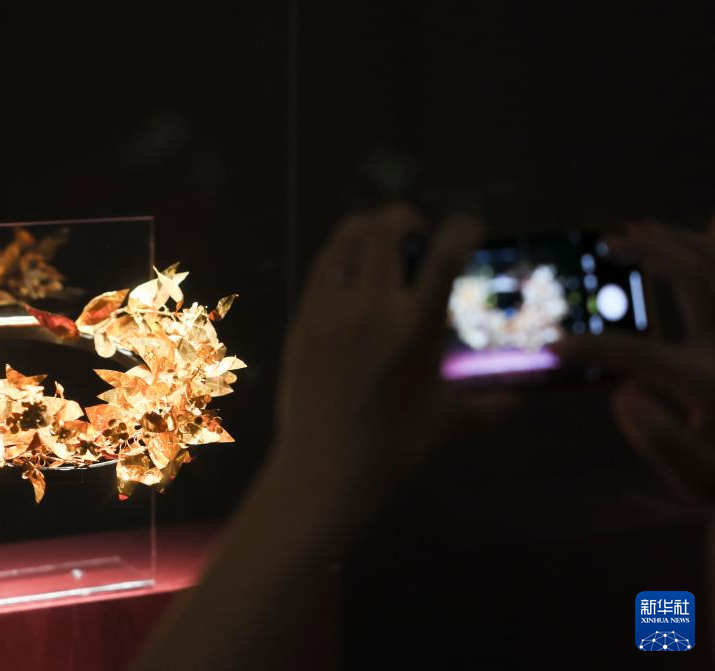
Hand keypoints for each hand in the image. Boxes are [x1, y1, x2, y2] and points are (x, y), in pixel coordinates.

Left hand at [274, 204, 480, 499]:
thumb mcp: (445, 421)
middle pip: (388, 228)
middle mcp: (374, 305)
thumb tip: (514, 405)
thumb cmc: (392, 444)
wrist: (324, 464)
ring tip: (381, 247)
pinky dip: (341, 253)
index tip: (468, 228)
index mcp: (416, 325)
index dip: (463, 228)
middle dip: (408, 219)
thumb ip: (484, 407)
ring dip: (370, 229)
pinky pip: (323, 265)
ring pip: (348, 237)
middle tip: (417, 239)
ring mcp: (333, 307)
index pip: (445, 254)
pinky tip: (350, 269)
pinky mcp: (304, 315)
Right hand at [552, 220, 714, 503]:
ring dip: (679, 242)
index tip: (554, 346)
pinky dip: (706, 250)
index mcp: (710, 385)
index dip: (594, 347)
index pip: (643, 355)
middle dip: (651, 255)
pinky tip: (695, 232)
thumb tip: (624, 392)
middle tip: (609, 244)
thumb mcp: (699, 481)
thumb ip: (662, 441)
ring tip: (635, 229)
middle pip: (698, 282)